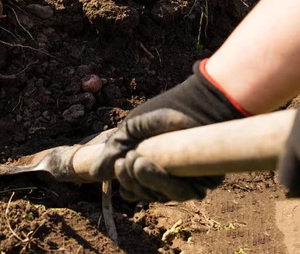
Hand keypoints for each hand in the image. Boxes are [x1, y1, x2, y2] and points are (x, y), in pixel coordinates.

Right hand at [101, 109, 223, 201]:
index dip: (127, 186)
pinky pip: (181, 192)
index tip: (118, 166)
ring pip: (161, 196)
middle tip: (124, 161)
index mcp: (152, 169)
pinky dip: (160, 182)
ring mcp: (187, 181)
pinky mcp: (204, 180)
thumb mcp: (130, 131)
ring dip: (142, 181)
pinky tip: (144, 164)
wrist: (192, 103)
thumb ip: (113, 151)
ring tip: (134, 160)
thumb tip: (96, 175)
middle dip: (130, 181)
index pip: (136, 191)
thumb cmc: (162, 114)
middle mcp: (170, 179)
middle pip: (146, 195)